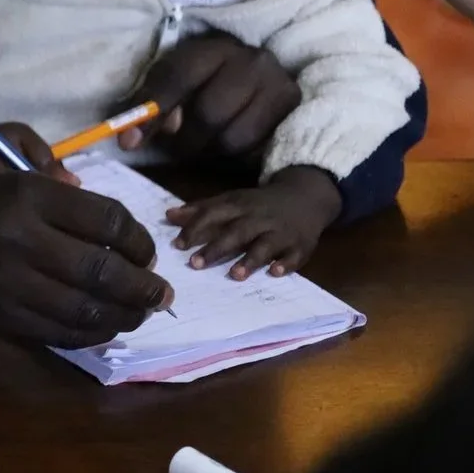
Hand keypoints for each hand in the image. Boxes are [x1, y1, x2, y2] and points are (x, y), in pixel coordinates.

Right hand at [0, 162, 171, 347]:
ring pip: (87, 310)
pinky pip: (60, 333)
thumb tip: (123, 239)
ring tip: (139, 312)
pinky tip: (103, 324)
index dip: (141, 241)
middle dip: (145, 287)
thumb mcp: (10, 177)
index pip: (107, 223)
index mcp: (25, 195)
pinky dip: (92, 333)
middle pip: (104, 271)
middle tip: (162, 292)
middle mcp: (18, 240)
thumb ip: (63, 204)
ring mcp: (7, 284)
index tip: (148, 251)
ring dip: (125, 316)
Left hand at [141, 35, 300, 160]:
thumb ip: (153, 104)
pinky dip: (234, 155)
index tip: (127, 141)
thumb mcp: (173, 79)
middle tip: (173, 146)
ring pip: (232, 139)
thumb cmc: (207, 77)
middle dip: (183, 140)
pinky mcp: (293, 112)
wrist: (262, 73)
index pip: (177, 78)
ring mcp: (279, 85)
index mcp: (213, 47)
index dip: (151, 112)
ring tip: (202, 142)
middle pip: (208, 115)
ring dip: (209, 150)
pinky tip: (227, 142)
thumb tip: (132, 138)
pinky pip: (255, 150)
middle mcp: (252, 61)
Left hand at [166, 167, 342, 277]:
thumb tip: (168, 216)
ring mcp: (282, 232)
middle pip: (236, 232)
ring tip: (235, 275)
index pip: (214, 215)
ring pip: (265, 245)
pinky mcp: (301, 245)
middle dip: (216, 247)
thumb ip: (201, 209)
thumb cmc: (259, 204)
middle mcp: (259, 218)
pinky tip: (275, 272)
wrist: (305, 197)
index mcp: (240, 205)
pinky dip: (286, 263)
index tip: (178, 245)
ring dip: (251, 259)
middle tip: (195, 264)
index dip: (196, 228)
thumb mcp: (232, 200)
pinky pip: (294, 255)